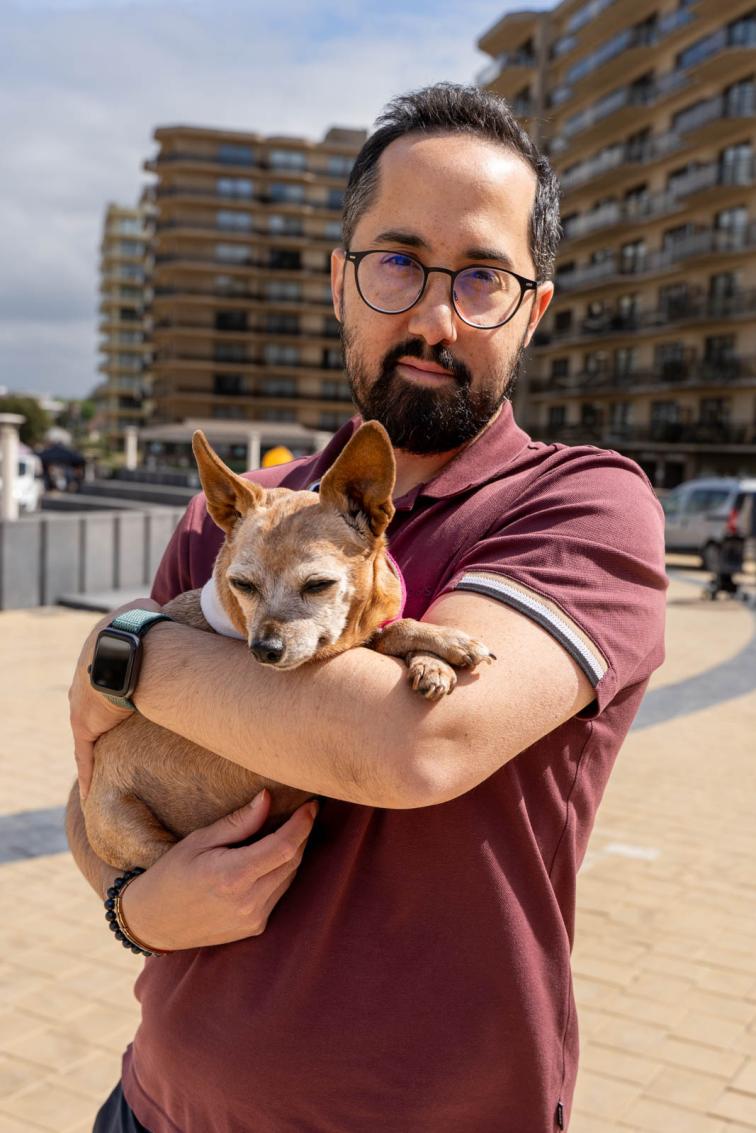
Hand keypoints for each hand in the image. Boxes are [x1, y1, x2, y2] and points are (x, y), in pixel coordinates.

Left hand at [69, 597, 160, 800]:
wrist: (133, 646)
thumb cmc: (147, 627)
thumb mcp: (150, 611)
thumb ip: (159, 615)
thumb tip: (179, 614)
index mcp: (99, 647)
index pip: (107, 668)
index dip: (118, 679)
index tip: (128, 690)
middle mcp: (85, 674)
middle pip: (94, 697)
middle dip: (104, 709)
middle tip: (121, 723)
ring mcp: (82, 700)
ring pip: (88, 726)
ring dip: (97, 741)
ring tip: (109, 762)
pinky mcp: (84, 723)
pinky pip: (84, 752)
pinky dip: (87, 772)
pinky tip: (90, 793)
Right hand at [120, 790, 317, 949]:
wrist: (154, 921)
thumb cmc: (172, 874)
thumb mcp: (199, 840)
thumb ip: (238, 822)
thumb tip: (267, 798)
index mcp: (232, 876)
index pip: (284, 846)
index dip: (303, 824)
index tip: (311, 804)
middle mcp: (248, 902)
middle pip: (292, 861)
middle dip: (302, 834)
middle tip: (302, 812)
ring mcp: (253, 919)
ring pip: (289, 877)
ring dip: (292, 853)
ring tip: (286, 831)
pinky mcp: (254, 928)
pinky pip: (279, 893)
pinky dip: (281, 872)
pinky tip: (270, 859)